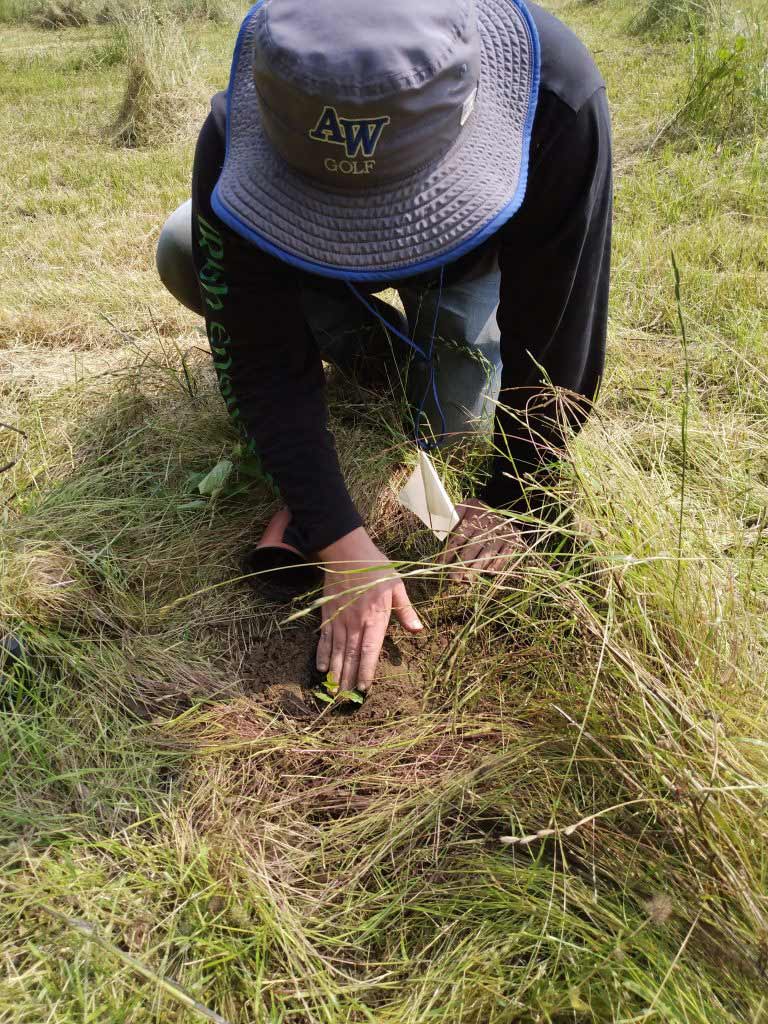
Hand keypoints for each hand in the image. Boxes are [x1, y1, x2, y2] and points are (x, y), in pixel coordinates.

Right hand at [316, 527, 422, 692]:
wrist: (346, 551)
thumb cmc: (376, 568)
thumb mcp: (397, 586)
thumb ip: (406, 611)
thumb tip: (419, 630)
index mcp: (375, 618)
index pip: (369, 651)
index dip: (365, 671)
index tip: (363, 688)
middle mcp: (355, 622)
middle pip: (350, 656)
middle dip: (348, 678)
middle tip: (345, 699)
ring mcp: (339, 619)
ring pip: (335, 651)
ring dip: (335, 672)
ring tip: (333, 690)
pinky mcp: (327, 614)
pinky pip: (323, 638)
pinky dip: (321, 654)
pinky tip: (321, 668)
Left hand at [438, 498, 523, 580]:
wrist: (504, 507)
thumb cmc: (478, 511)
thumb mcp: (465, 507)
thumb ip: (454, 517)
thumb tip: (442, 529)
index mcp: (473, 517)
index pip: (458, 538)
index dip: (448, 552)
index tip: (439, 565)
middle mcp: (488, 525)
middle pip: (472, 547)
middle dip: (462, 564)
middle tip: (454, 577)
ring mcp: (502, 533)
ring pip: (488, 552)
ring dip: (477, 566)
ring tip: (468, 577)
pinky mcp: (513, 540)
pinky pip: (505, 554)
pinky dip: (498, 564)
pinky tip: (489, 572)